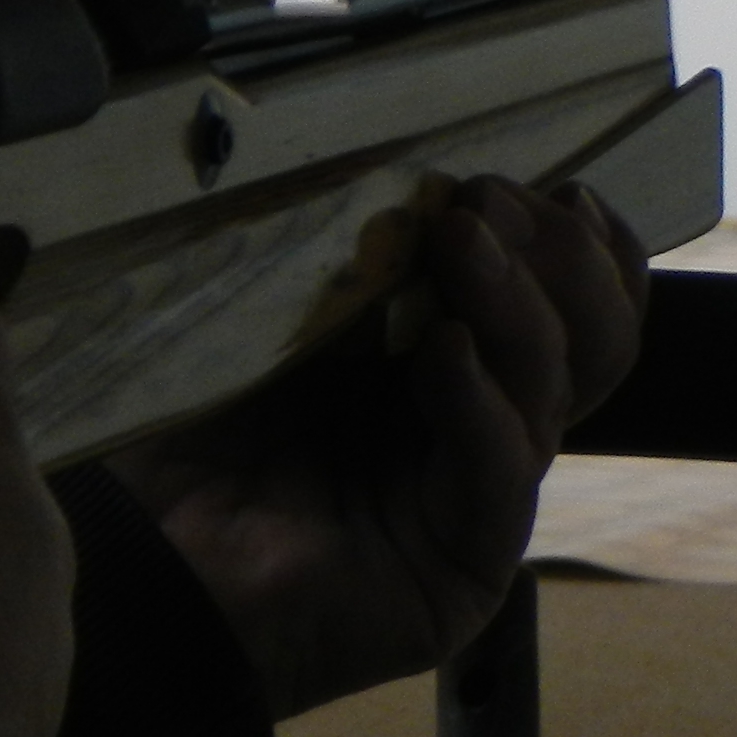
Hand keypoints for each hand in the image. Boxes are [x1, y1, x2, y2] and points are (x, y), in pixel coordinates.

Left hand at [104, 176, 646, 720]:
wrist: (143, 558)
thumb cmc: (189, 432)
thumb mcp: (270, 312)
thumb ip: (345, 251)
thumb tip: (404, 176)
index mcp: (447, 356)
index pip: (566, 293)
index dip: (571, 237)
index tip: (515, 184)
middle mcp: (481, 422)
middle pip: (592, 334)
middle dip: (556, 256)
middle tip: (482, 206)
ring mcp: (481, 493)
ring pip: (560, 388)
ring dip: (520, 303)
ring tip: (463, 241)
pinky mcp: (465, 560)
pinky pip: (501, 470)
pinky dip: (480, 401)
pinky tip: (443, 351)